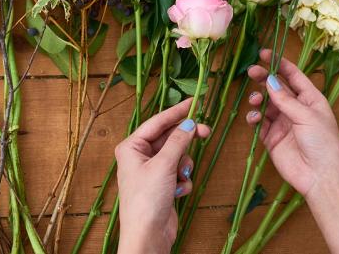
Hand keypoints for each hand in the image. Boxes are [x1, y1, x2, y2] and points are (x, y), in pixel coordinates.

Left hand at [115, 99, 210, 253]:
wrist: (148, 236)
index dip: (177, 112)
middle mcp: (139, 156)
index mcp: (131, 147)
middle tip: (207, 131)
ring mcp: (152, 171)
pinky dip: (182, 181)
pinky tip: (178, 192)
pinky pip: (179, 172)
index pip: (157, 122)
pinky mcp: (162, 185)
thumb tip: (189, 123)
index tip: (195, 102)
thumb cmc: (147, 199)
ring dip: (184, 166)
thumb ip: (178, 141)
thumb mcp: (163, 165)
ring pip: (178, 155)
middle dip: (185, 140)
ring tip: (181, 177)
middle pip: (169, 138)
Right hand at [245, 50, 338, 197]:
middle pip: (276, 87)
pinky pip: (259, 122)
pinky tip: (254, 119)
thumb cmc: (323, 143)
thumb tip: (269, 80)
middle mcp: (296, 108)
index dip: (279, 63)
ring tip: (255, 101)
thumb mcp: (306, 116)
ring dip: (258, 98)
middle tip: (251, 71)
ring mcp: (283, 123)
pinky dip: (254, 118)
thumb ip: (285, 99)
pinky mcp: (272, 138)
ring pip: (265, 103)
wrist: (320, 176)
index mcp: (311, 99)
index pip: (293, 75)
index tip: (264, 53)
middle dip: (263, 78)